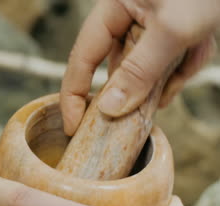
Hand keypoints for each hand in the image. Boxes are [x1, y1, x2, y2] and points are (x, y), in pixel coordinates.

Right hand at [61, 0, 218, 135]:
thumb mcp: (172, 31)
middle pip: (116, 68)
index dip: (73, 96)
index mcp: (112, 11)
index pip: (81, 60)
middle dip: (136, 86)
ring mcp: (148, 28)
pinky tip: (199, 49)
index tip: (72, 128)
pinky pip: (167, 64)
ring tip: (191, 51)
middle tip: (143, 106)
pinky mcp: (169, 34)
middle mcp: (126, 20)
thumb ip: (139, 71)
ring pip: (146, 70)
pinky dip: (184, 65)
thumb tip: (110, 108)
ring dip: (168, 75)